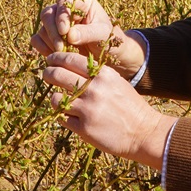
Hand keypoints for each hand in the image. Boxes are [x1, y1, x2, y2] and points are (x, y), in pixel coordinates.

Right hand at [30, 0, 145, 76]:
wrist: (108, 56)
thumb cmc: (109, 41)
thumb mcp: (103, 35)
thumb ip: (88, 33)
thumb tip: (69, 35)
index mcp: (81, 0)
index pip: (64, 3)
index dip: (62, 17)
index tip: (65, 32)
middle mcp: (65, 8)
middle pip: (48, 14)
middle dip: (53, 32)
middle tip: (61, 48)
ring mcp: (55, 22)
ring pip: (42, 28)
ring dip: (50, 42)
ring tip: (63, 54)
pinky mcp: (49, 36)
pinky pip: (37, 39)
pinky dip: (43, 48)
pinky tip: (54, 56)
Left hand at [43, 51, 175, 170]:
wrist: (143, 132)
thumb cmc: (130, 106)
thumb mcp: (116, 82)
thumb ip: (96, 75)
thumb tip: (71, 67)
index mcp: (103, 75)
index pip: (71, 59)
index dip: (56, 57)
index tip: (51, 59)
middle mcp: (93, 90)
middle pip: (58, 75)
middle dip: (48, 73)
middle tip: (47, 74)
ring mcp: (87, 110)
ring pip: (56, 98)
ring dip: (55, 98)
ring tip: (60, 100)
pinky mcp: (84, 129)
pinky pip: (62, 118)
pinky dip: (63, 116)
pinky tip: (69, 115)